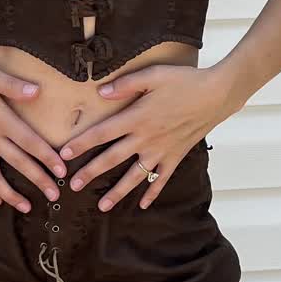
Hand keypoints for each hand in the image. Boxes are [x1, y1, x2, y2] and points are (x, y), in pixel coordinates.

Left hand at [56, 65, 234, 210]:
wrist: (217, 95)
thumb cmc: (184, 81)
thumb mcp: (153, 75)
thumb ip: (125, 84)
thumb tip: (101, 92)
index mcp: (136, 118)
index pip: (102, 133)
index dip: (81, 144)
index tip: (63, 154)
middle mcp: (146, 139)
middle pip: (112, 159)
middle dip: (90, 173)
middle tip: (72, 185)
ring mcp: (161, 151)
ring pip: (134, 176)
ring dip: (117, 192)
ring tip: (102, 206)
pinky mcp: (176, 156)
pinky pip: (161, 179)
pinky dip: (152, 193)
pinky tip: (143, 205)